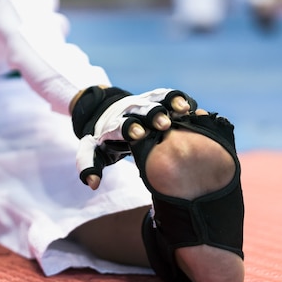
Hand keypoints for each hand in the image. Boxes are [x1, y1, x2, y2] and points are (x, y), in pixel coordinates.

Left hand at [71, 87, 196, 189]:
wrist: (103, 110)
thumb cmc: (104, 139)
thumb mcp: (92, 151)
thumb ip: (90, 166)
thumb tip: (93, 184)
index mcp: (114, 125)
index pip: (121, 125)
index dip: (130, 128)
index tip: (139, 135)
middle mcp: (130, 111)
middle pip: (142, 110)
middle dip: (152, 115)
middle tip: (164, 123)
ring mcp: (144, 103)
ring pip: (157, 99)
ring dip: (170, 103)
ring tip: (183, 109)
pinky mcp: (156, 99)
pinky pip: (168, 96)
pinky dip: (179, 99)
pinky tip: (191, 106)